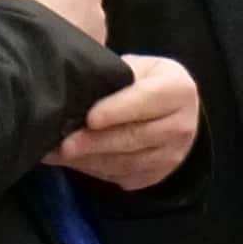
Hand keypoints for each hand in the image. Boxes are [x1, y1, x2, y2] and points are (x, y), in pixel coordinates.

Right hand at [0, 0, 110, 44]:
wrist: (21, 51)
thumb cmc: (5, 9)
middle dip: (64, 0)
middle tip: (40, 17)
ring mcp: (98, 15)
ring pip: (87, 17)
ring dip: (73, 26)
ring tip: (46, 43)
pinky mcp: (101, 44)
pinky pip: (90, 43)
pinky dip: (79, 49)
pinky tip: (59, 58)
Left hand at [54, 55, 201, 192]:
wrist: (168, 109)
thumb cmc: (143, 81)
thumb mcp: (133, 67)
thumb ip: (112, 76)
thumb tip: (76, 90)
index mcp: (179, 89)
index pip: (146, 100)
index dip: (116, 111)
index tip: (89, 118)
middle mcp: (183, 125)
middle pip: (135, 137)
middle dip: (96, 142)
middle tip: (64, 144)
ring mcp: (173, 154)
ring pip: (127, 162)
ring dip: (91, 160)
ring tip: (60, 154)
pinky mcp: (159, 174)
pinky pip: (124, 176)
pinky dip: (96, 170)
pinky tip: (75, 161)